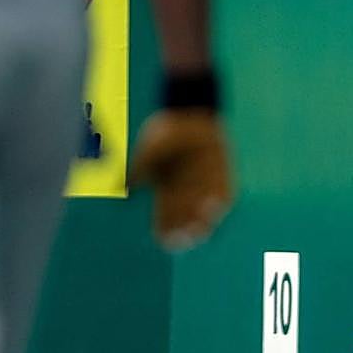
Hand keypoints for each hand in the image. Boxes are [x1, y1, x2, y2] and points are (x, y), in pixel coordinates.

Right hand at [129, 108, 232, 250]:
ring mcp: (205, 186)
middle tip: (183, 238)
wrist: (194, 114)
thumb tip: (127, 186)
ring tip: (199, 229)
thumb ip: (141, 166)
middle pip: (185, 221)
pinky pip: (224, 194)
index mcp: (166, 191)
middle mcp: (186, 193)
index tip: (163, 238)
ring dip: (203, 223)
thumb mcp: (151, 147)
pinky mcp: (223, 177)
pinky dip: (219, 203)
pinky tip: (214, 206)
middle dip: (184, 232)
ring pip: (205, 213)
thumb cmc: (169, 132)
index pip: (164, 218)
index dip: (164, 230)